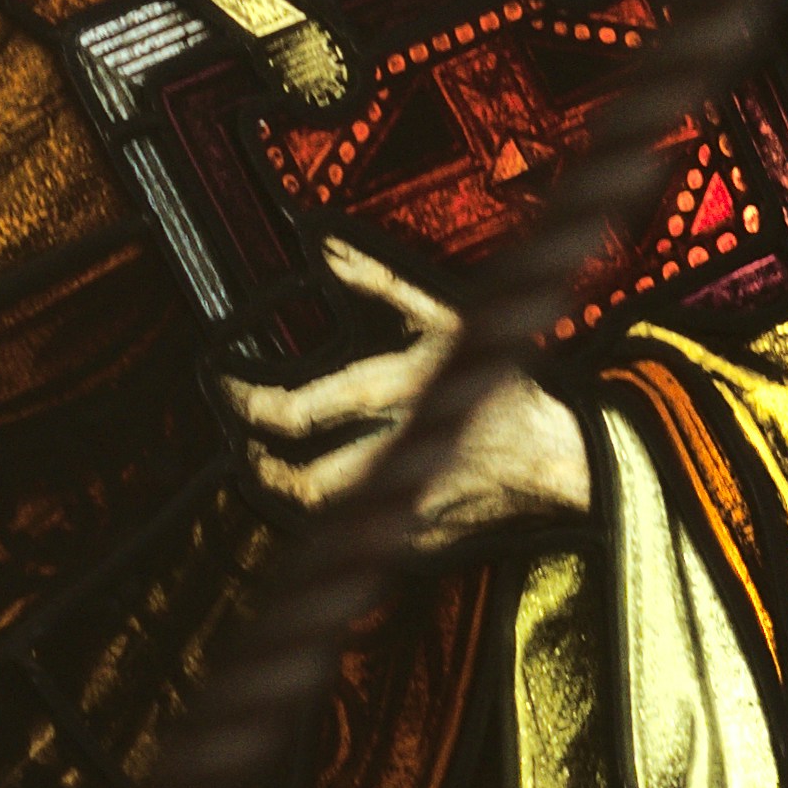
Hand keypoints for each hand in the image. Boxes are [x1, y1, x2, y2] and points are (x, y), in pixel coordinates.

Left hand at [222, 238, 593, 555]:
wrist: (558, 457)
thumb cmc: (503, 380)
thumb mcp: (446, 318)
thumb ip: (381, 282)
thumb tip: (326, 247)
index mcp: (401, 393)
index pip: (300, 411)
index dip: (250, 402)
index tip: (229, 386)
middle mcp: (401, 453)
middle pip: (303, 481)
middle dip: (261, 464)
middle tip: (244, 442)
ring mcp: (411, 505)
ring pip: (323, 514)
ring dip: (288, 492)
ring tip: (272, 465)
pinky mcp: (420, 540)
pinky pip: (362, 531)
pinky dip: (337, 512)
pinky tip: (332, 487)